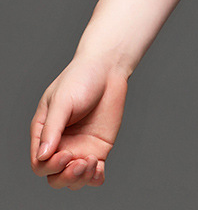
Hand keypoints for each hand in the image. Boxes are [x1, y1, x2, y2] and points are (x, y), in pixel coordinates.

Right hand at [30, 55, 128, 189]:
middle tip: (81, 163)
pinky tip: (99, 172)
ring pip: (73, 178)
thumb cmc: (81, 78)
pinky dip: (95, 178)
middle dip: (65, 177)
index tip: (67, 154)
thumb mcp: (62, 101)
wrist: (108, 69)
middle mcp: (60, 144)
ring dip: (80, 179)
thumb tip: (42, 156)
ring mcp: (80, 147)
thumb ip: (52, 128)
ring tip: (92, 163)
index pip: (40, 163)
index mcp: (44, 134)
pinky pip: (95, 172)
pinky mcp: (99, 147)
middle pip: (55, 176)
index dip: (51, 166)